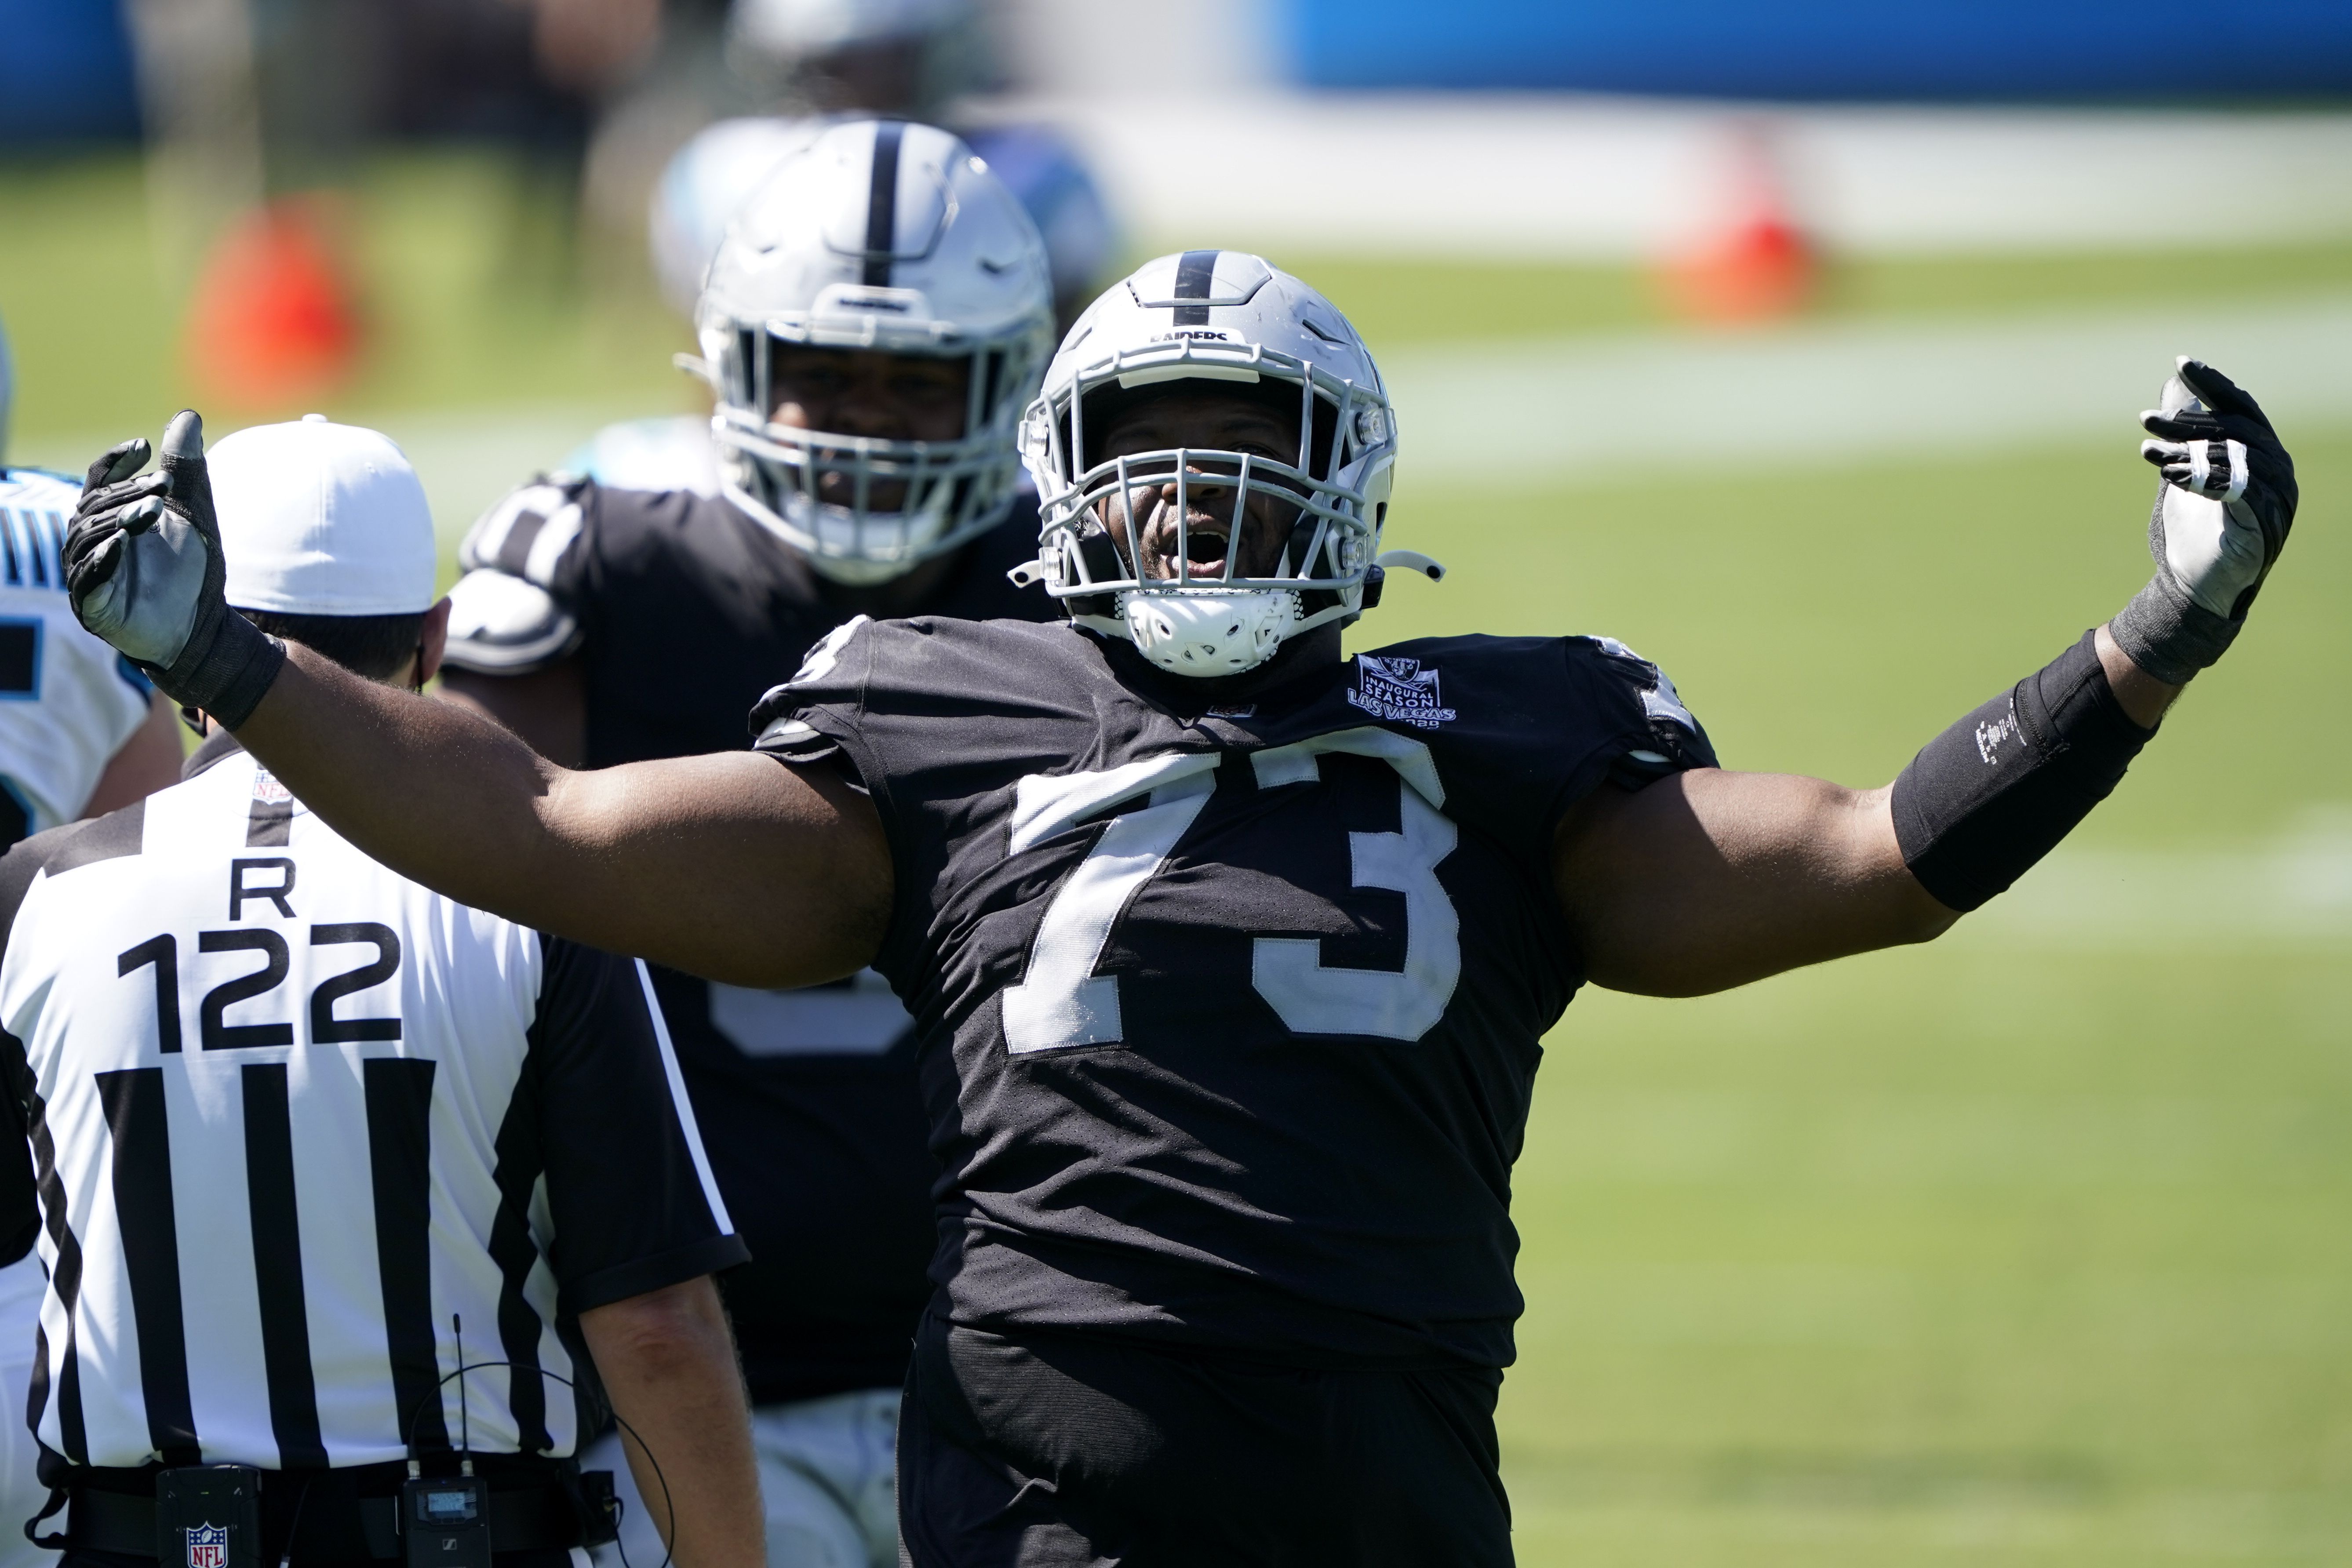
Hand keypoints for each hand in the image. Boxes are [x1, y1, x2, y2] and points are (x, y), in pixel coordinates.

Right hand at [64, 415, 215, 668]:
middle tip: (165, 483)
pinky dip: (103, 559)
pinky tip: (122, 544)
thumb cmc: (191, 571)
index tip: (143, 445)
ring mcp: (87, 573)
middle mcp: (91, 541)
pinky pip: (87, 578)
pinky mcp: (92, 605)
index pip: (100, 480)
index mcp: (109, 517)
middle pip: (97, 504)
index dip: (116, 461)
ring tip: (154, 510)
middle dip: (130, 492)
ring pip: (90, 536)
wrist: (203, 627)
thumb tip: (187, 416)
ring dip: (120, 519)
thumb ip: (188, 471)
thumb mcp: (194, 516)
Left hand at [2110, 358, 2296, 685]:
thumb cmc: (2192, 530)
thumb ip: (2186, 433)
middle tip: (2145, 419)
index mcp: (2263, 453)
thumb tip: (2175, 388)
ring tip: (2148, 451)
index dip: (2215, 384)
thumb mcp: (2184, 472)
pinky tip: (2169, 475)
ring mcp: (2276, 499)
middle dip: (2189, 421)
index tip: (2182, 363)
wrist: (2193, 587)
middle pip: (2236, 428)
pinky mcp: (2263, 526)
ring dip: (2188, 450)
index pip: (2242, 407)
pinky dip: (2203, 479)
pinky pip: (2237, 491)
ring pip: (2235, 457)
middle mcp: (2278, 471)